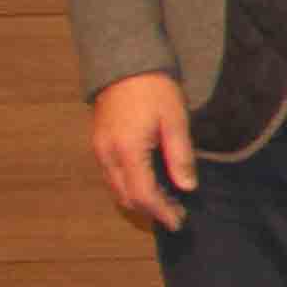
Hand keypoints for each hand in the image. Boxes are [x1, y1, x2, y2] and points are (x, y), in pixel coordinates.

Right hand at [88, 72, 194, 230]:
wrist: (124, 65)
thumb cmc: (154, 90)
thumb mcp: (175, 120)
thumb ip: (180, 155)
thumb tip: (187, 187)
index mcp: (127, 150)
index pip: (142, 194)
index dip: (161, 211)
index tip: (179, 221)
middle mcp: (107, 155)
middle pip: (125, 197)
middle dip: (151, 210)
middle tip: (177, 213)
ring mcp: (99, 150)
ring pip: (116, 188)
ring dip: (139, 200)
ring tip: (167, 201)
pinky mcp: (99, 144)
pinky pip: (112, 176)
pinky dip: (130, 186)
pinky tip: (150, 183)